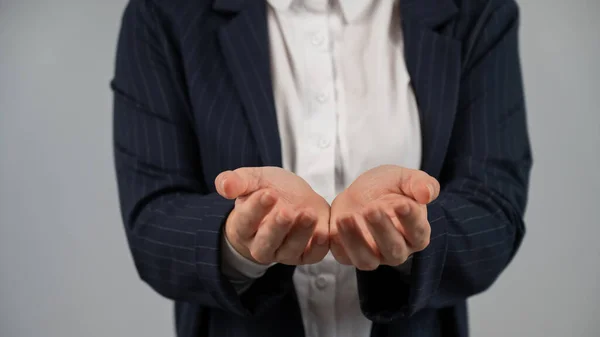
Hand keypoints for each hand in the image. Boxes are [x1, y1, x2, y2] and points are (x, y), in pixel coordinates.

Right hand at [215, 167, 329, 265]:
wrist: (293, 198)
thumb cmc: (269, 189)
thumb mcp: (253, 179)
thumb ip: (237, 181)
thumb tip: (224, 185)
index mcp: (244, 226)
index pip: (245, 222)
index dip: (255, 209)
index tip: (268, 194)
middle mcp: (261, 245)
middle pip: (265, 243)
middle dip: (276, 228)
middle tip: (286, 211)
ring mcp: (284, 251)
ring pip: (290, 250)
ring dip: (300, 234)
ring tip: (308, 215)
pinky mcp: (306, 253)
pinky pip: (312, 256)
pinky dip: (319, 247)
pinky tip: (324, 233)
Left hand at [329, 165, 439, 269]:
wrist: (360, 191)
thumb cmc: (388, 186)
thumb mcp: (404, 178)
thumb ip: (420, 183)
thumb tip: (428, 194)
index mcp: (417, 232)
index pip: (418, 231)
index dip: (411, 219)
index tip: (402, 203)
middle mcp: (398, 250)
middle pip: (394, 250)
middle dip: (382, 230)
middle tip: (371, 209)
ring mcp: (374, 256)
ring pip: (367, 260)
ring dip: (356, 241)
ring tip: (346, 217)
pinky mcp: (349, 255)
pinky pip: (344, 257)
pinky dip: (338, 244)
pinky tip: (333, 225)